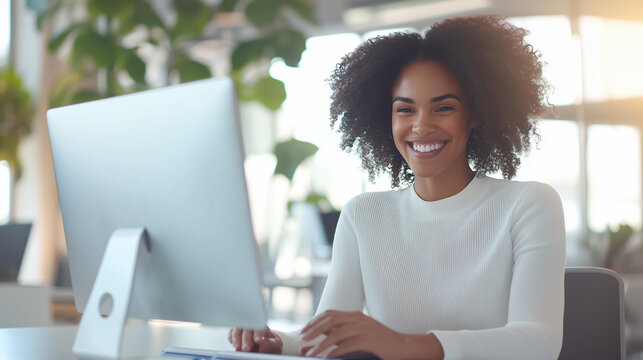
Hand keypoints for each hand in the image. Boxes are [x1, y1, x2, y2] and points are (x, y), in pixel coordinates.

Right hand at [227, 326, 282, 353]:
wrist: (264, 344)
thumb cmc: (271, 344)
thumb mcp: (276, 344)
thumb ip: (271, 344)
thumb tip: (262, 346)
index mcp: (263, 326)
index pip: (260, 327)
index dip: (258, 334)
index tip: (258, 341)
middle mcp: (252, 325)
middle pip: (247, 328)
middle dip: (246, 339)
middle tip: (246, 349)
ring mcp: (243, 328)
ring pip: (237, 329)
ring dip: (236, 338)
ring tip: (237, 348)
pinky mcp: (235, 332)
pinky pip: (231, 333)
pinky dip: (231, 338)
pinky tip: (234, 344)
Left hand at [300, 310, 443, 359]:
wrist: (404, 347)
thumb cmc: (381, 342)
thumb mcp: (360, 334)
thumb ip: (343, 333)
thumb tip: (320, 338)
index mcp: (355, 315)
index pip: (330, 314)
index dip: (314, 321)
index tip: (303, 331)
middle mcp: (359, 319)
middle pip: (330, 320)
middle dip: (314, 330)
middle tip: (303, 340)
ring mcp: (364, 328)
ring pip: (336, 334)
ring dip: (320, 345)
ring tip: (310, 353)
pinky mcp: (370, 340)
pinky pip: (347, 345)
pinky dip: (334, 352)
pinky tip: (326, 357)